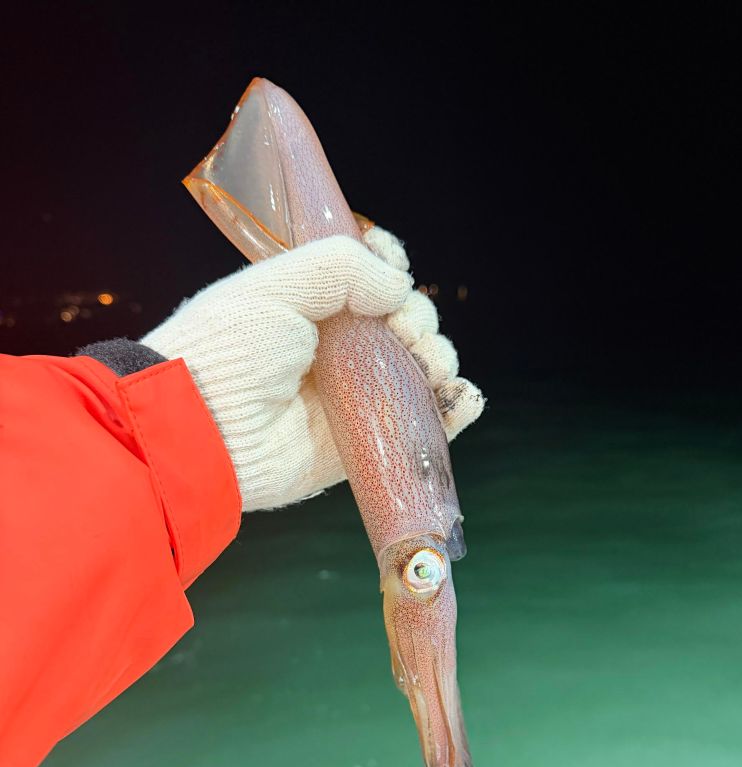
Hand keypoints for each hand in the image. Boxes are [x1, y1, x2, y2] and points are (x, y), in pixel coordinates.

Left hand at [141, 229, 484, 510]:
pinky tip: (460, 397)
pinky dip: (453, 409)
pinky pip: (421, 425)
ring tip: (427, 364)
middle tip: (402, 329)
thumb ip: (342, 267)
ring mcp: (352, 398)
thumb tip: (398, 287)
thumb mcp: (276, 284)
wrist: (202, 431)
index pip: (368, 279)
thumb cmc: (228, 350)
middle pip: (405, 323)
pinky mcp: (364, 444)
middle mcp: (334, 350)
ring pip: (420, 370)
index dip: (391, 269)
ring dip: (439, 359)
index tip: (393, 268)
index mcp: (309, 307)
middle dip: (419, 318)